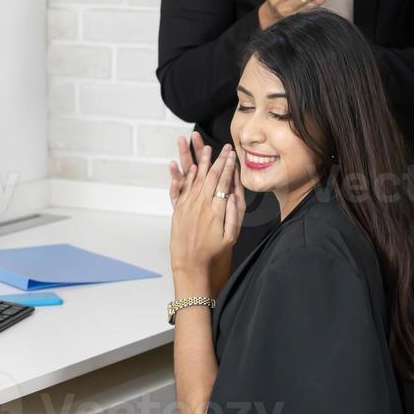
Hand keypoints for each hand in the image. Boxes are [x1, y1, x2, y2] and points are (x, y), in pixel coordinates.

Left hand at [168, 139, 244, 291]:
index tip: (232, 155)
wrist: (191, 266)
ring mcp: (188, 206)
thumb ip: (235, 214)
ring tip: (204, 147)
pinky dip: (183, 176)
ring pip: (195, 178)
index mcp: (217, 210)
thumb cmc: (213, 253)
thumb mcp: (232, 236)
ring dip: (199, 161)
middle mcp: (202, 205)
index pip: (224, 182)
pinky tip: (186, 166)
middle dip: (217, 159)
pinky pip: (181, 189)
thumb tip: (235, 195)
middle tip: (222, 147)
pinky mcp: (178, 210)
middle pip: (210, 176)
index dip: (228, 166)